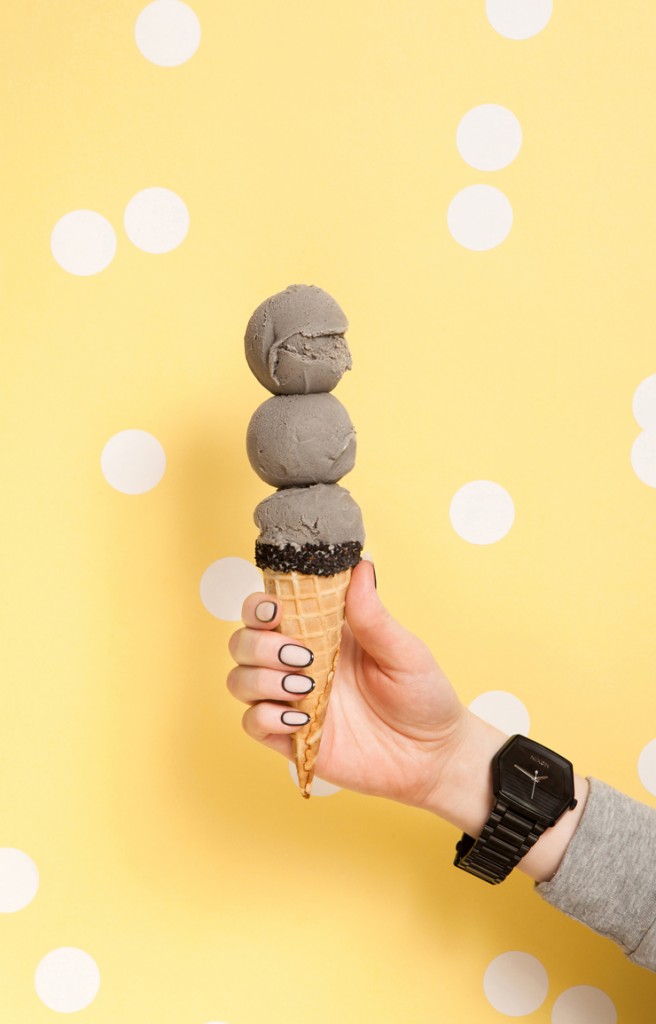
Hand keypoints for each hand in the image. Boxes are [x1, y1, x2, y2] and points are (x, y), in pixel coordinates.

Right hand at [228, 559, 474, 810]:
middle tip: (301, 655)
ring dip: (261, 679)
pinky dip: (267, 717)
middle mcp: (299, 664)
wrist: (434, 757)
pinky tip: (303, 717)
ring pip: (239, 681)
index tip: (276, 610)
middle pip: (243, 642)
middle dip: (258, 644)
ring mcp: (292, 702)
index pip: (271, 609)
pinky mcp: (292, 738)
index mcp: (322, 634)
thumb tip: (361, 566)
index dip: (260, 606)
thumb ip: (374, 616)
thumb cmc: (423, 698)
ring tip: (306, 686)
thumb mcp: (405, 653)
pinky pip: (253, 723)